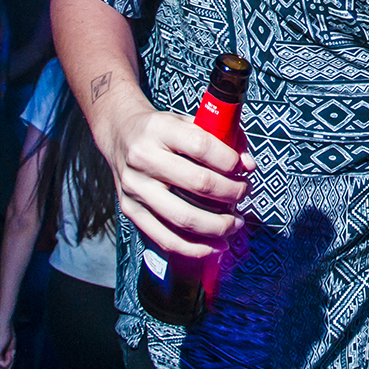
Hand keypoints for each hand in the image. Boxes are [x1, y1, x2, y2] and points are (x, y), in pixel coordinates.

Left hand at [0, 321, 16, 368]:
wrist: (4, 328)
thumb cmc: (9, 337)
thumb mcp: (11, 351)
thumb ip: (9, 361)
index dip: (9, 367)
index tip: (12, 356)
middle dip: (10, 365)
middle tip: (12, 354)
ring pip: (4, 368)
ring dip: (11, 361)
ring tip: (11, 351)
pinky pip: (4, 365)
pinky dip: (10, 360)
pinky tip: (10, 352)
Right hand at [99, 104, 251, 259]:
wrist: (119, 135)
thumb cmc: (162, 130)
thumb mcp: (189, 121)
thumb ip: (222, 137)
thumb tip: (248, 165)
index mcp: (160, 129)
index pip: (202, 146)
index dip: (230, 161)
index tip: (243, 168)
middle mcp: (144, 158)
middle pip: (198, 184)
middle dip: (232, 193)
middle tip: (243, 193)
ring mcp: (136, 187)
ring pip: (184, 217)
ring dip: (218, 225)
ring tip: (235, 223)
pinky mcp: (130, 210)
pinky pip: (165, 238)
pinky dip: (195, 248)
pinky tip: (215, 245)